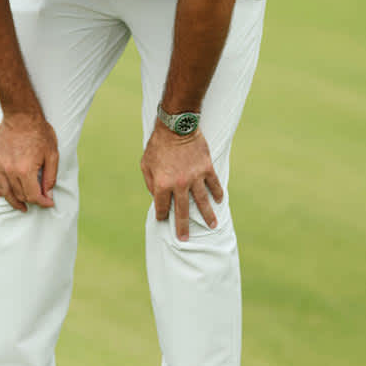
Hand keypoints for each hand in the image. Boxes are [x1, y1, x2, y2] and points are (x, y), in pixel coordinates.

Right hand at [0, 113, 58, 211]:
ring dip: (14, 200)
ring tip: (21, 205)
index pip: (33, 196)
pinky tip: (2, 193)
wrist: (21, 115)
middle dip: (31, 201)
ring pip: (4, 191)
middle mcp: (9, 171)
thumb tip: (48, 194)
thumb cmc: (39, 132)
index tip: (49, 203)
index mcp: (25, 171)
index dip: (43, 202)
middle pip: (19, 195)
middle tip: (38, 201)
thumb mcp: (52, 154)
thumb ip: (50, 177)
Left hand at [140, 123, 222, 240]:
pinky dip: (218, 194)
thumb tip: (155, 196)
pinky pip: (214, 185)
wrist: (176, 126)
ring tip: (213, 226)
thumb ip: (150, 183)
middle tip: (185, 239)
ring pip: (202, 202)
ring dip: (208, 215)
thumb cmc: (157, 145)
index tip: (163, 221)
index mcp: (161, 185)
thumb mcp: (145, 165)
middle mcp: (179, 185)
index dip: (162, 216)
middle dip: (182, 227)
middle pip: (182, 211)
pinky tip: (220, 202)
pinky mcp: (206, 169)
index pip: (161, 207)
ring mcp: (195, 177)